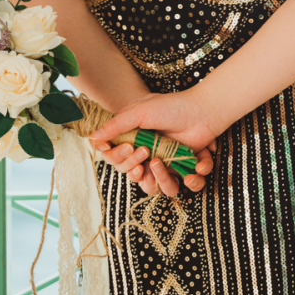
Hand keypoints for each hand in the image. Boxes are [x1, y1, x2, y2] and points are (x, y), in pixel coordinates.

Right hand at [90, 90, 218, 198]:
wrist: (202, 112)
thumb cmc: (171, 107)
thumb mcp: (141, 111)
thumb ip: (116, 125)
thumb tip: (92, 138)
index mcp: (130, 137)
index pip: (111, 155)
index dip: (114, 156)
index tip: (124, 148)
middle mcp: (142, 152)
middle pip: (126, 172)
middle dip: (131, 164)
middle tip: (143, 150)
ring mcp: (158, 162)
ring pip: (147, 185)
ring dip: (154, 177)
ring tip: (158, 162)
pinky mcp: (175, 170)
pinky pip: (171, 187)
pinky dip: (179, 180)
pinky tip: (185, 170)